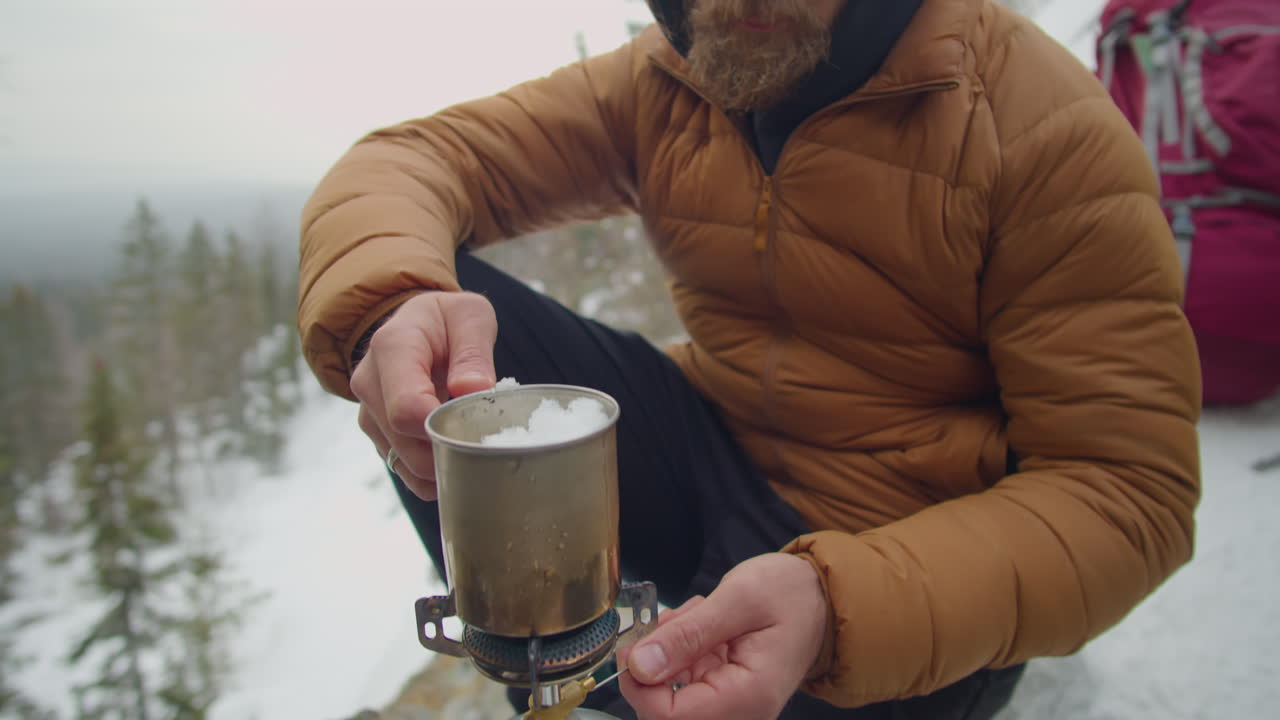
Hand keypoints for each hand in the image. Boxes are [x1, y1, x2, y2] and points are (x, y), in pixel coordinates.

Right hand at [350, 291, 496, 500]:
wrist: (415, 325)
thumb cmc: (446, 320)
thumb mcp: (469, 316)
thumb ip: (473, 351)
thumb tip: (472, 390)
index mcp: (392, 348)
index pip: (407, 408)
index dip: (445, 427)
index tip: (478, 424)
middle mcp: (369, 383)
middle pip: (407, 443)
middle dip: (452, 449)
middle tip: (488, 439)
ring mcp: (370, 414)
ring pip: (407, 465)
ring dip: (445, 464)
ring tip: (474, 442)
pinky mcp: (378, 435)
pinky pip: (407, 473)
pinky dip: (436, 474)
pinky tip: (458, 455)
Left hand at [618, 553, 827, 719]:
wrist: (818, 595)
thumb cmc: (791, 594)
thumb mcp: (738, 599)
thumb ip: (688, 634)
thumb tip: (640, 665)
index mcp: (748, 696)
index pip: (670, 717)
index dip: (640, 685)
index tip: (634, 647)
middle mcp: (740, 712)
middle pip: (664, 710)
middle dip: (656, 661)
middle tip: (674, 619)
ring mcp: (730, 704)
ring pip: (669, 690)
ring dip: (669, 649)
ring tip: (697, 615)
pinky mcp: (721, 692)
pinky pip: (682, 679)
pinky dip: (679, 648)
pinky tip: (699, 623)